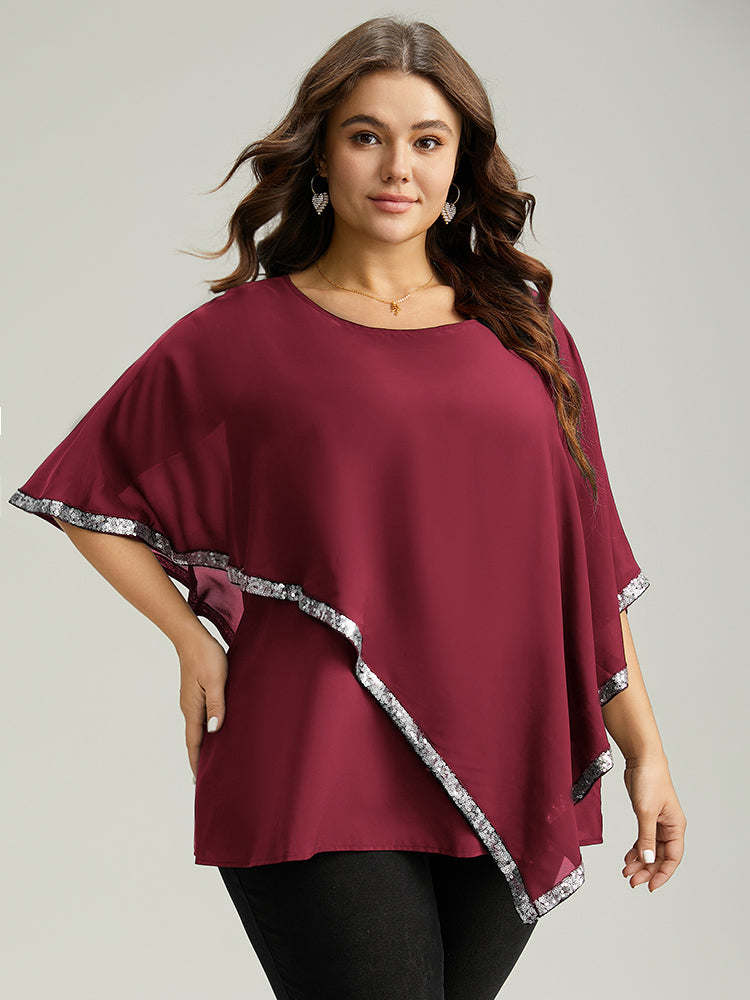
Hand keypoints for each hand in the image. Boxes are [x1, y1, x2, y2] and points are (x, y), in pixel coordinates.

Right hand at [176, 626, 228, 781]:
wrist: (191, 636)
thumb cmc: (206, 655)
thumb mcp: (216, 680)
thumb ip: (216, 705)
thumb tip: (214, 731)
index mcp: (192, 708)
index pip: (194, 742)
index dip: (197, 761)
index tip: (198, 781)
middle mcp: (189, 707)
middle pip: (194, 739)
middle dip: (198, 758)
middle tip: (206, 777)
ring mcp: (191, 700)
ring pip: (197, 728)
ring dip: (202, 744)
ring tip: (211, 759)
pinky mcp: (195, 692)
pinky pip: (200, 717)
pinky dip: (205, 729)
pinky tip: (214, 730)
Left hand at [621, 753, 686, 891]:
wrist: (641, 759)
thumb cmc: (649, 780)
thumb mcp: (646, 812)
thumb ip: (646, 837)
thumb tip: (647, 860)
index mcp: (675, 826)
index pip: (673, 857)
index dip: (663, 874)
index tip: (651, 886)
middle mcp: (669, 826)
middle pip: (660, 856)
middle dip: (647, 870)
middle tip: (632, 881)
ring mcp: (657, 822)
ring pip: (650, 849)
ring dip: (640, 862)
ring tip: (626, 872)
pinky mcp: (646, 816)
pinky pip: (643, 839)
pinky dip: (636, 849)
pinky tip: (627, 858)